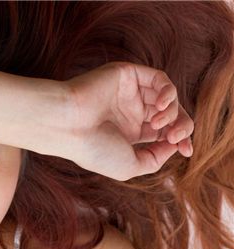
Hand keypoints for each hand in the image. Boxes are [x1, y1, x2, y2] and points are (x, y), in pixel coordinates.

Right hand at [64, 61, 193, 180]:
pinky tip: (162, 105)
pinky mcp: (128, 75)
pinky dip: (168, 92)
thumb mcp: (129, 166)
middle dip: (181, 127)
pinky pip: (159, 79)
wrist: (68, 126)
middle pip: (170, 115)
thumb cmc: (92, 149)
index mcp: (128, 134)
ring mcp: (129, 93)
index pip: (163, 133)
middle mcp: (130, 112)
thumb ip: (156, 158)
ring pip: (167, 97)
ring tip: (162, 124)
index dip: (179, 141)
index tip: (187, 151)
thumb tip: (174, 144)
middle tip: (177, 137)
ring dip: (174, 111)